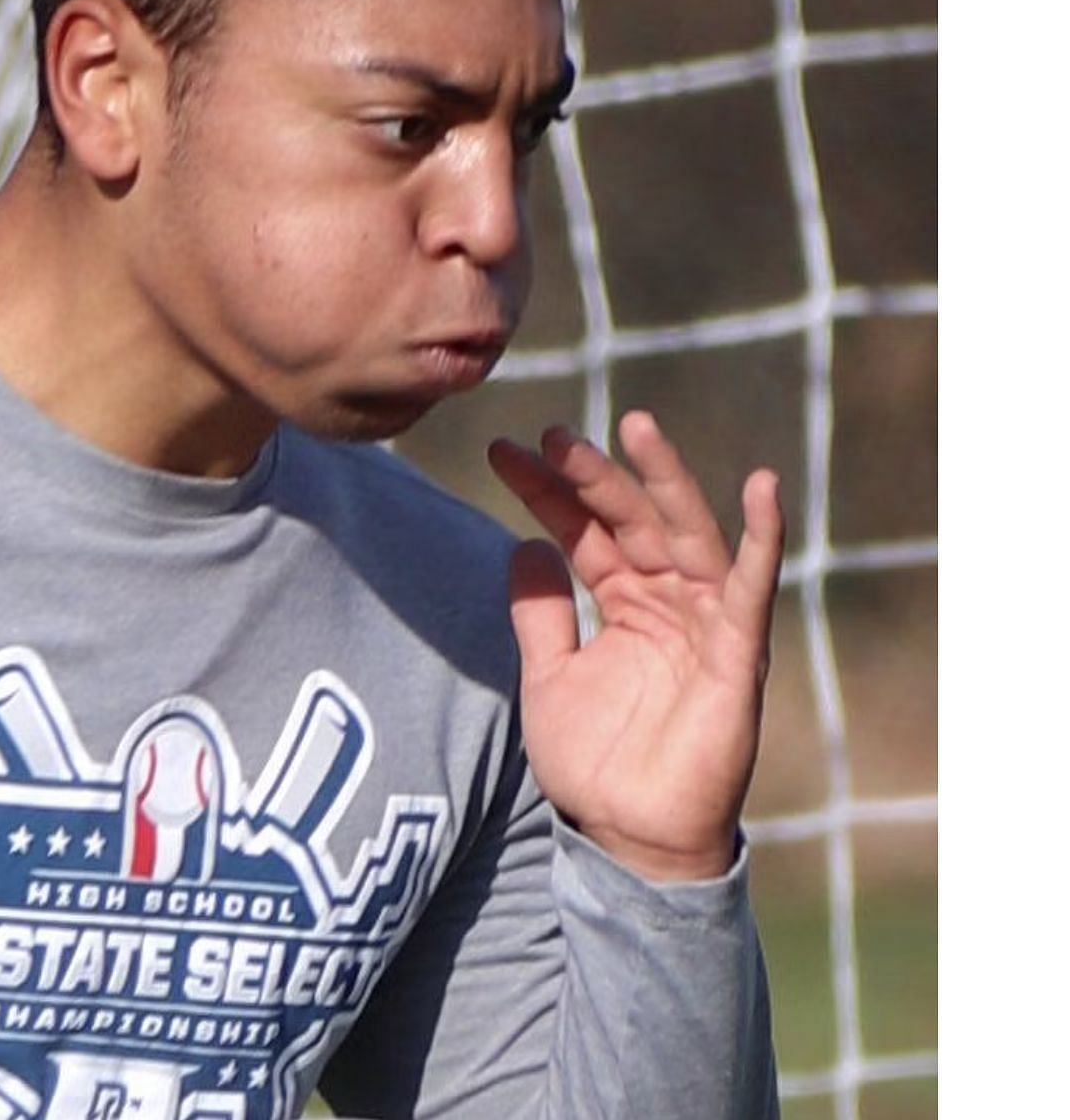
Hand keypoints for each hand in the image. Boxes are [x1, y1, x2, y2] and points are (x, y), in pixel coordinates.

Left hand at [487, 411, 784, 881]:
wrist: (630, 838)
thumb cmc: (597, 764)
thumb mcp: (549, 678)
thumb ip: (539, 615)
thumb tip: (523, 545)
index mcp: (624, 603)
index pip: (584, 532)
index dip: (546, 492)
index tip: (503, 452)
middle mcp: (666, 602)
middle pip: (630, 521)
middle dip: (592, 476)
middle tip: (551, 433)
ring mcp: (704, 623)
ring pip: (686, 535)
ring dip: (664, 480)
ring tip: (636, 427)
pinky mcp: (738, 654)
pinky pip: (752, 589)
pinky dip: (762, 538)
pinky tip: (762, 487)